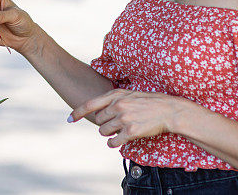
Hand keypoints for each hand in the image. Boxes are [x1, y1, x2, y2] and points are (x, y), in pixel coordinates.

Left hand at [67, 89, 194, 147]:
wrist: (168, 110)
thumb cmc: (148, 102)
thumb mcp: (129, 94)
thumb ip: (113, 100)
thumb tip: (99, 110)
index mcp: (116, 95)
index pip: (90, 104)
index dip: (77, 112)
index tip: (70, 119)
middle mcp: (118, 106)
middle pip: (98, 120)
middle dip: (104, 123)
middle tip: (116, 123)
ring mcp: (124, 118)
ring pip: (104, 131)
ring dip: (109, 133)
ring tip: (120, 129)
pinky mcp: (131, 131)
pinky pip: (114, 141)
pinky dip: (113, 143)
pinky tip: (118, 141)